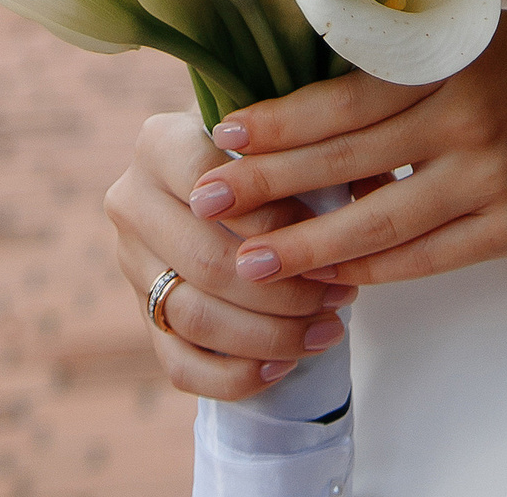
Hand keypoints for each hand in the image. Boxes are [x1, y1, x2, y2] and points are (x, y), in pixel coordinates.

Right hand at [104, 111, 356, 402]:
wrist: (226, 186)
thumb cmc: (267, 150)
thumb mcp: (284, 131)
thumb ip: (319, 147)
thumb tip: (375, 182)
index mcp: (157, 142)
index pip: (210, 185)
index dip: (271, 217)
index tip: (327, 234)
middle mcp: (131, 201)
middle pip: (204, 261)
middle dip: (281, 287)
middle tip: (339, 294)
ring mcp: (131, 265)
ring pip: (194, 317)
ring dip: (268, 334)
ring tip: (327, 330)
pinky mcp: (143, 317)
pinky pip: (180, 365)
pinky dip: (233, 375)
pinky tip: (283, 366)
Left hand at [188, 9, 506, 290]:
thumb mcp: (494, 30)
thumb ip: (423, 55)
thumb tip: (338, 80)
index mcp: (455, 58)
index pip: (346, 94)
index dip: (281, 119)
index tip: (225, 132)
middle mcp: (467, 118)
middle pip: (347, 158)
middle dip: (269, 185)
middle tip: (206, 202)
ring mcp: (493, 179)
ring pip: (380, 222)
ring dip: (309, 244)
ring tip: (253, 262)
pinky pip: (431, 257)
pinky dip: (378, 268)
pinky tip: (337, 275)